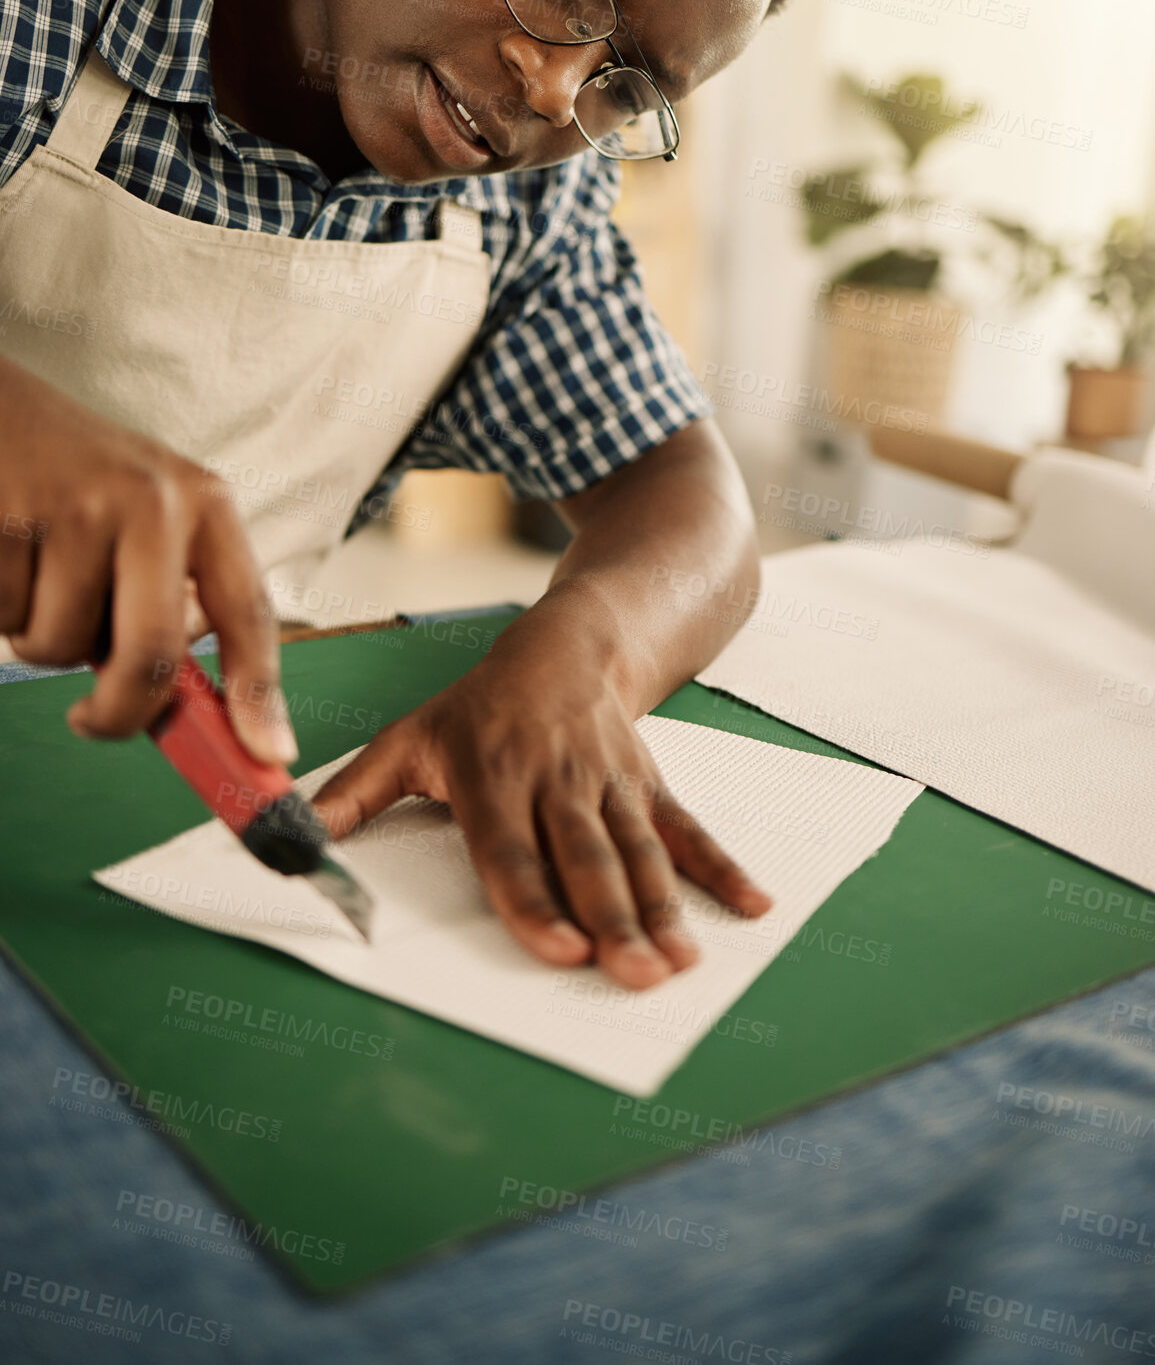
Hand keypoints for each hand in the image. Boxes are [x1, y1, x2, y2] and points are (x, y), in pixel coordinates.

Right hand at [0, 355, 294, 761]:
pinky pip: (4, 617)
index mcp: (204, 502)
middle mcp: (151, 500)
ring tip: (38, 571)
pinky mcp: (5, 520)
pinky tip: (5, 553)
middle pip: (152, 654)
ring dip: (39, 635)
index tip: (270, 754)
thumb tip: (192, 708)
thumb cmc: (78, 478)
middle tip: (93, 719)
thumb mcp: (152, 515)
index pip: (248, 610)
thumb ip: (173, 596)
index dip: (261, 692)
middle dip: (121, 711)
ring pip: (58, 645)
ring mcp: (75, 507)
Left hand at [312, 631, 770, 988]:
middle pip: (585, 857)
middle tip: (632, 974)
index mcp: (492, 774)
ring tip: (681, 963)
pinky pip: (688, 827)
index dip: (533, 899)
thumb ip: (354, 796)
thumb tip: (287, 841)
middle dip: (611, 917)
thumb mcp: (409, 738)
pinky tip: (751, 904)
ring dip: (664, 907)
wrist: (565, 646)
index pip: (510, 847)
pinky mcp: (648, 783)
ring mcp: (610, 782)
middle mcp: (556, 779)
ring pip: (639, 849)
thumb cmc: (477, 708)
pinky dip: (722, 865)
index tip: (557, 949)